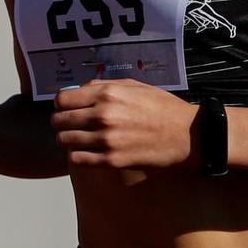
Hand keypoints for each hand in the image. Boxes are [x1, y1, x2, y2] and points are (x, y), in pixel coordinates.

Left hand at [51, 78, 196, 168]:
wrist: (187, 135)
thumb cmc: (162, 108)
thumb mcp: (135, 86)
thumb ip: (104, 86)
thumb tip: (79, 91)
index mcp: (107, 94)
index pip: (62, 100)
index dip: (62, 105)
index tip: (67, 109)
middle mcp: (102, 115)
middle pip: (59, 121)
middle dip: (62, 123)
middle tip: (72, 126)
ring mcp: (105, 140)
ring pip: (64, 141)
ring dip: (69, 140)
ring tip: (80, 140)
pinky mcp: (111, 161)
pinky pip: (77, 160)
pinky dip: (78, 156)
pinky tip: (88, 153)